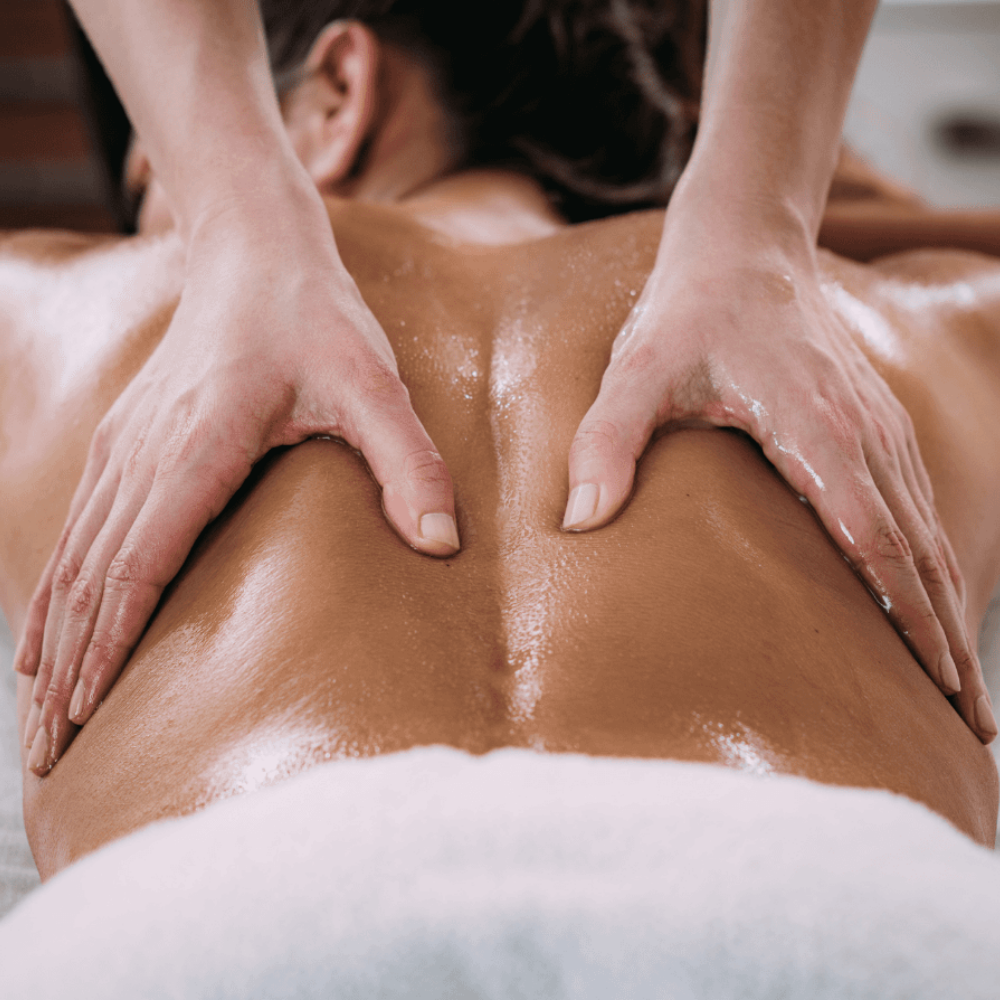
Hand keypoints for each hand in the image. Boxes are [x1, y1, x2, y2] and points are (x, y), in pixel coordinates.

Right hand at [16, 199, 458, 774]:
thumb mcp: (374, 385)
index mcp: (196, 448)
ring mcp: (126, 449)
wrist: (257, 253)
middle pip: (88, 582)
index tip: (82, 719)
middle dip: (66, 674)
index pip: (136, 565)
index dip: (107, 647)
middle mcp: (144, 455)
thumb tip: (443, 545)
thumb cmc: (317, 320)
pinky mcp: (126, 442)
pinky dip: (57, 593)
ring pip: (72, 562)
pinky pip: (78, 531)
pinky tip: (48, 633)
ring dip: (52, 643)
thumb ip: (410, 462)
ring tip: (40, 719)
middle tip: (46, 758)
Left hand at [561, 215, 996, 743]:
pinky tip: (931, 605)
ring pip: (930, 537)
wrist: (741, 248)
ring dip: (950, 611)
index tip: (942, 692)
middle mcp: (869, 437)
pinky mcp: (875, 424)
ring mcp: (880, 429)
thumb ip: (605, 445)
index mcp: (822, 433)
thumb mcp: (635, 375)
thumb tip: (578, 524)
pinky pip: (917, 509)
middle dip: (951, 645)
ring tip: (964, 692)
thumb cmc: (686, 315)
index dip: (912, 624)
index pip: (879, 547)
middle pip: (923, 558)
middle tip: (974, 728)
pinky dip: (932, 568)